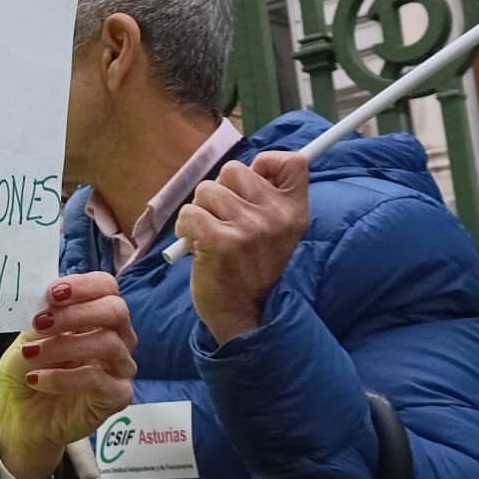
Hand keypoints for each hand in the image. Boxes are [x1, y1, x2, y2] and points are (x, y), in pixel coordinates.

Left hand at [0, 272, 137, 478]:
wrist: (20, 415)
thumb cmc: (27, 369)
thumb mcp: (25, 338)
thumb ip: (41, 318)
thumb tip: (49, 300)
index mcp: (96, 316)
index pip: (107, 287)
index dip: (83, 286)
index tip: (53, 294)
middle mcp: (116, 338)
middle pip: (116, 311)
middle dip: (77, 312)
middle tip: (41, 322)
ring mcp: (120, 368)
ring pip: (108, 343)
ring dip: (63, 346)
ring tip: (31, 355)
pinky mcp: (117, 397)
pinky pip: (99, 380)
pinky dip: (64, 377)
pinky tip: (38, 380)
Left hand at [176, 151, 309, 346]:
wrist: (245, 316)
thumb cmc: (252, 269)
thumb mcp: (276, 233)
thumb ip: (268, 199)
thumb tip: (252, 166)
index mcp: (294, 211)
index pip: (293, 162)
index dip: (267, 163)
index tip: (254, 182)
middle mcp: (275, 216)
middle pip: (234, 169)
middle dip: (220, 191)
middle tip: (224, 220)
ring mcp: (248, 228)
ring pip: (206, 190)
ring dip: (201, 211)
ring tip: (210, 235)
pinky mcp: (220, 241)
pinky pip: (189, 212)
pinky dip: (185, 227)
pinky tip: (195, 244)